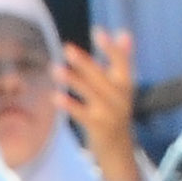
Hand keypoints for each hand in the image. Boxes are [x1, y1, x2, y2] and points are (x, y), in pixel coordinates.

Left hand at [63, 33, 142, 180]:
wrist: (119, 149)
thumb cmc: (116, 110)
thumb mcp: (121, 85)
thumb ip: (121, 60)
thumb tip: (124, 32)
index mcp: (127, 83)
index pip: (122, 62)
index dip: (111, 47)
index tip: (97, 31)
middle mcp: (120, 97)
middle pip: (101, 76)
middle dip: (84, 62)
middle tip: (67, 48)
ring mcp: (109, 113)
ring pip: (89, 93)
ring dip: (72, 80)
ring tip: (55, 69)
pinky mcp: (97, 127)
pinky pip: (81, 113)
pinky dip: (69, 105)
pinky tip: (55, 96)